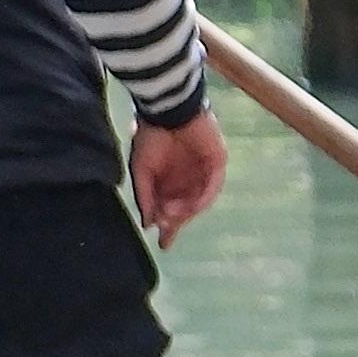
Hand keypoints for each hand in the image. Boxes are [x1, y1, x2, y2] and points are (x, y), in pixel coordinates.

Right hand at [131, 105, 229, 244]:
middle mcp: (186, 180)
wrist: (170, 112)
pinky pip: (213, 187)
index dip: (166, 226)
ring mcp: (203, 173)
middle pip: (185, 209)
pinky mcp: (217, 164)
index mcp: (167, 181)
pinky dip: (203, 198)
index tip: (163, 244)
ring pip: (198, 201)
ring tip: (173, 216)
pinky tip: (192, 207)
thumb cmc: (151, 137)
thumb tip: (147, 223)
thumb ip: (144, 196)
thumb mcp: (141, 170)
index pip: (168, 209)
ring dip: (186, 211)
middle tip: (167, 231)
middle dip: (176, 222)